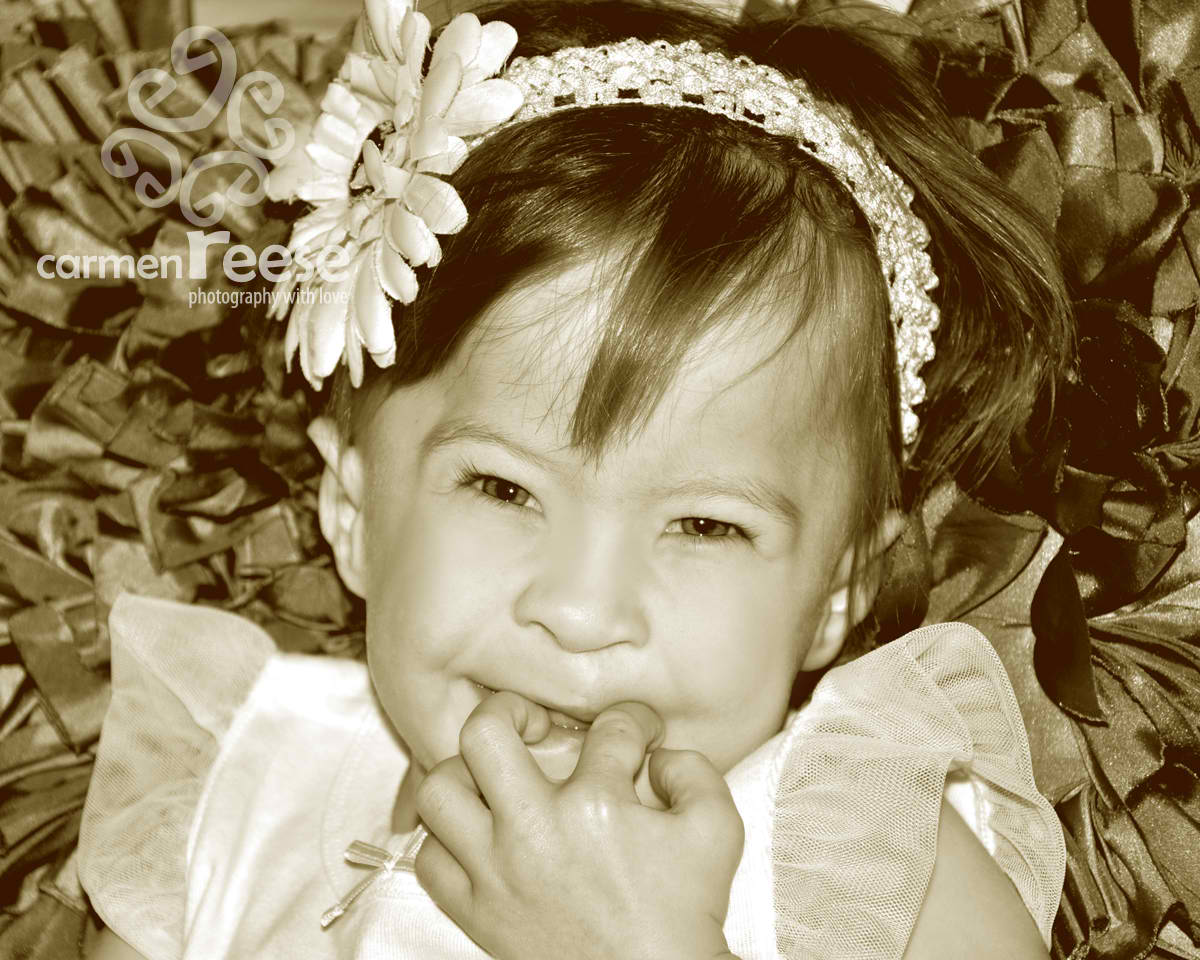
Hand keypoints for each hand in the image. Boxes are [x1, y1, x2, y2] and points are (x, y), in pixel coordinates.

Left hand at [414, 692, 744, 959]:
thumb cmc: (685, 915)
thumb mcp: (718, 830)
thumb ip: (694, 772)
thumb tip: (660, 754)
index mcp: (597, 805)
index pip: (609, 729)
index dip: (634, 721)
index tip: (639, 734)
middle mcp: (536, 830)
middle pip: (484, 732)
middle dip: (510, 709)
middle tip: (534, 725)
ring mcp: (498, 872)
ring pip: (438, 790)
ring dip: (465, 773)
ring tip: (496, 779)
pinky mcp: (477, 912)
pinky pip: (429, 859)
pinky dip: (447, 840)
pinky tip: (480, 836)